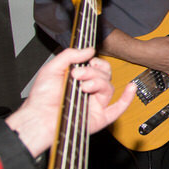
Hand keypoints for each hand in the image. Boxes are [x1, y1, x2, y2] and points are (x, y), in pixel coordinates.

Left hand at [6, 47, 137, 157]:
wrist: (38, 118)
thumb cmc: (41, 98)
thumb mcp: (51, 69)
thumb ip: (69, 55)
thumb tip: (90, 50)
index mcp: (80, 79)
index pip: (97, 66)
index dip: (95, 62)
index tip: (87, 61)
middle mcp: (89, 91)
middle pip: (105, 75)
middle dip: (94, 72)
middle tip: (78, 75)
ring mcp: (95, 103)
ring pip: (108, 88)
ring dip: (98, 83)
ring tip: (83, 87)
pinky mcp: (99, 117)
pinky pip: (118, 108)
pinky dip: (127, 98)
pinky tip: (130, 88)